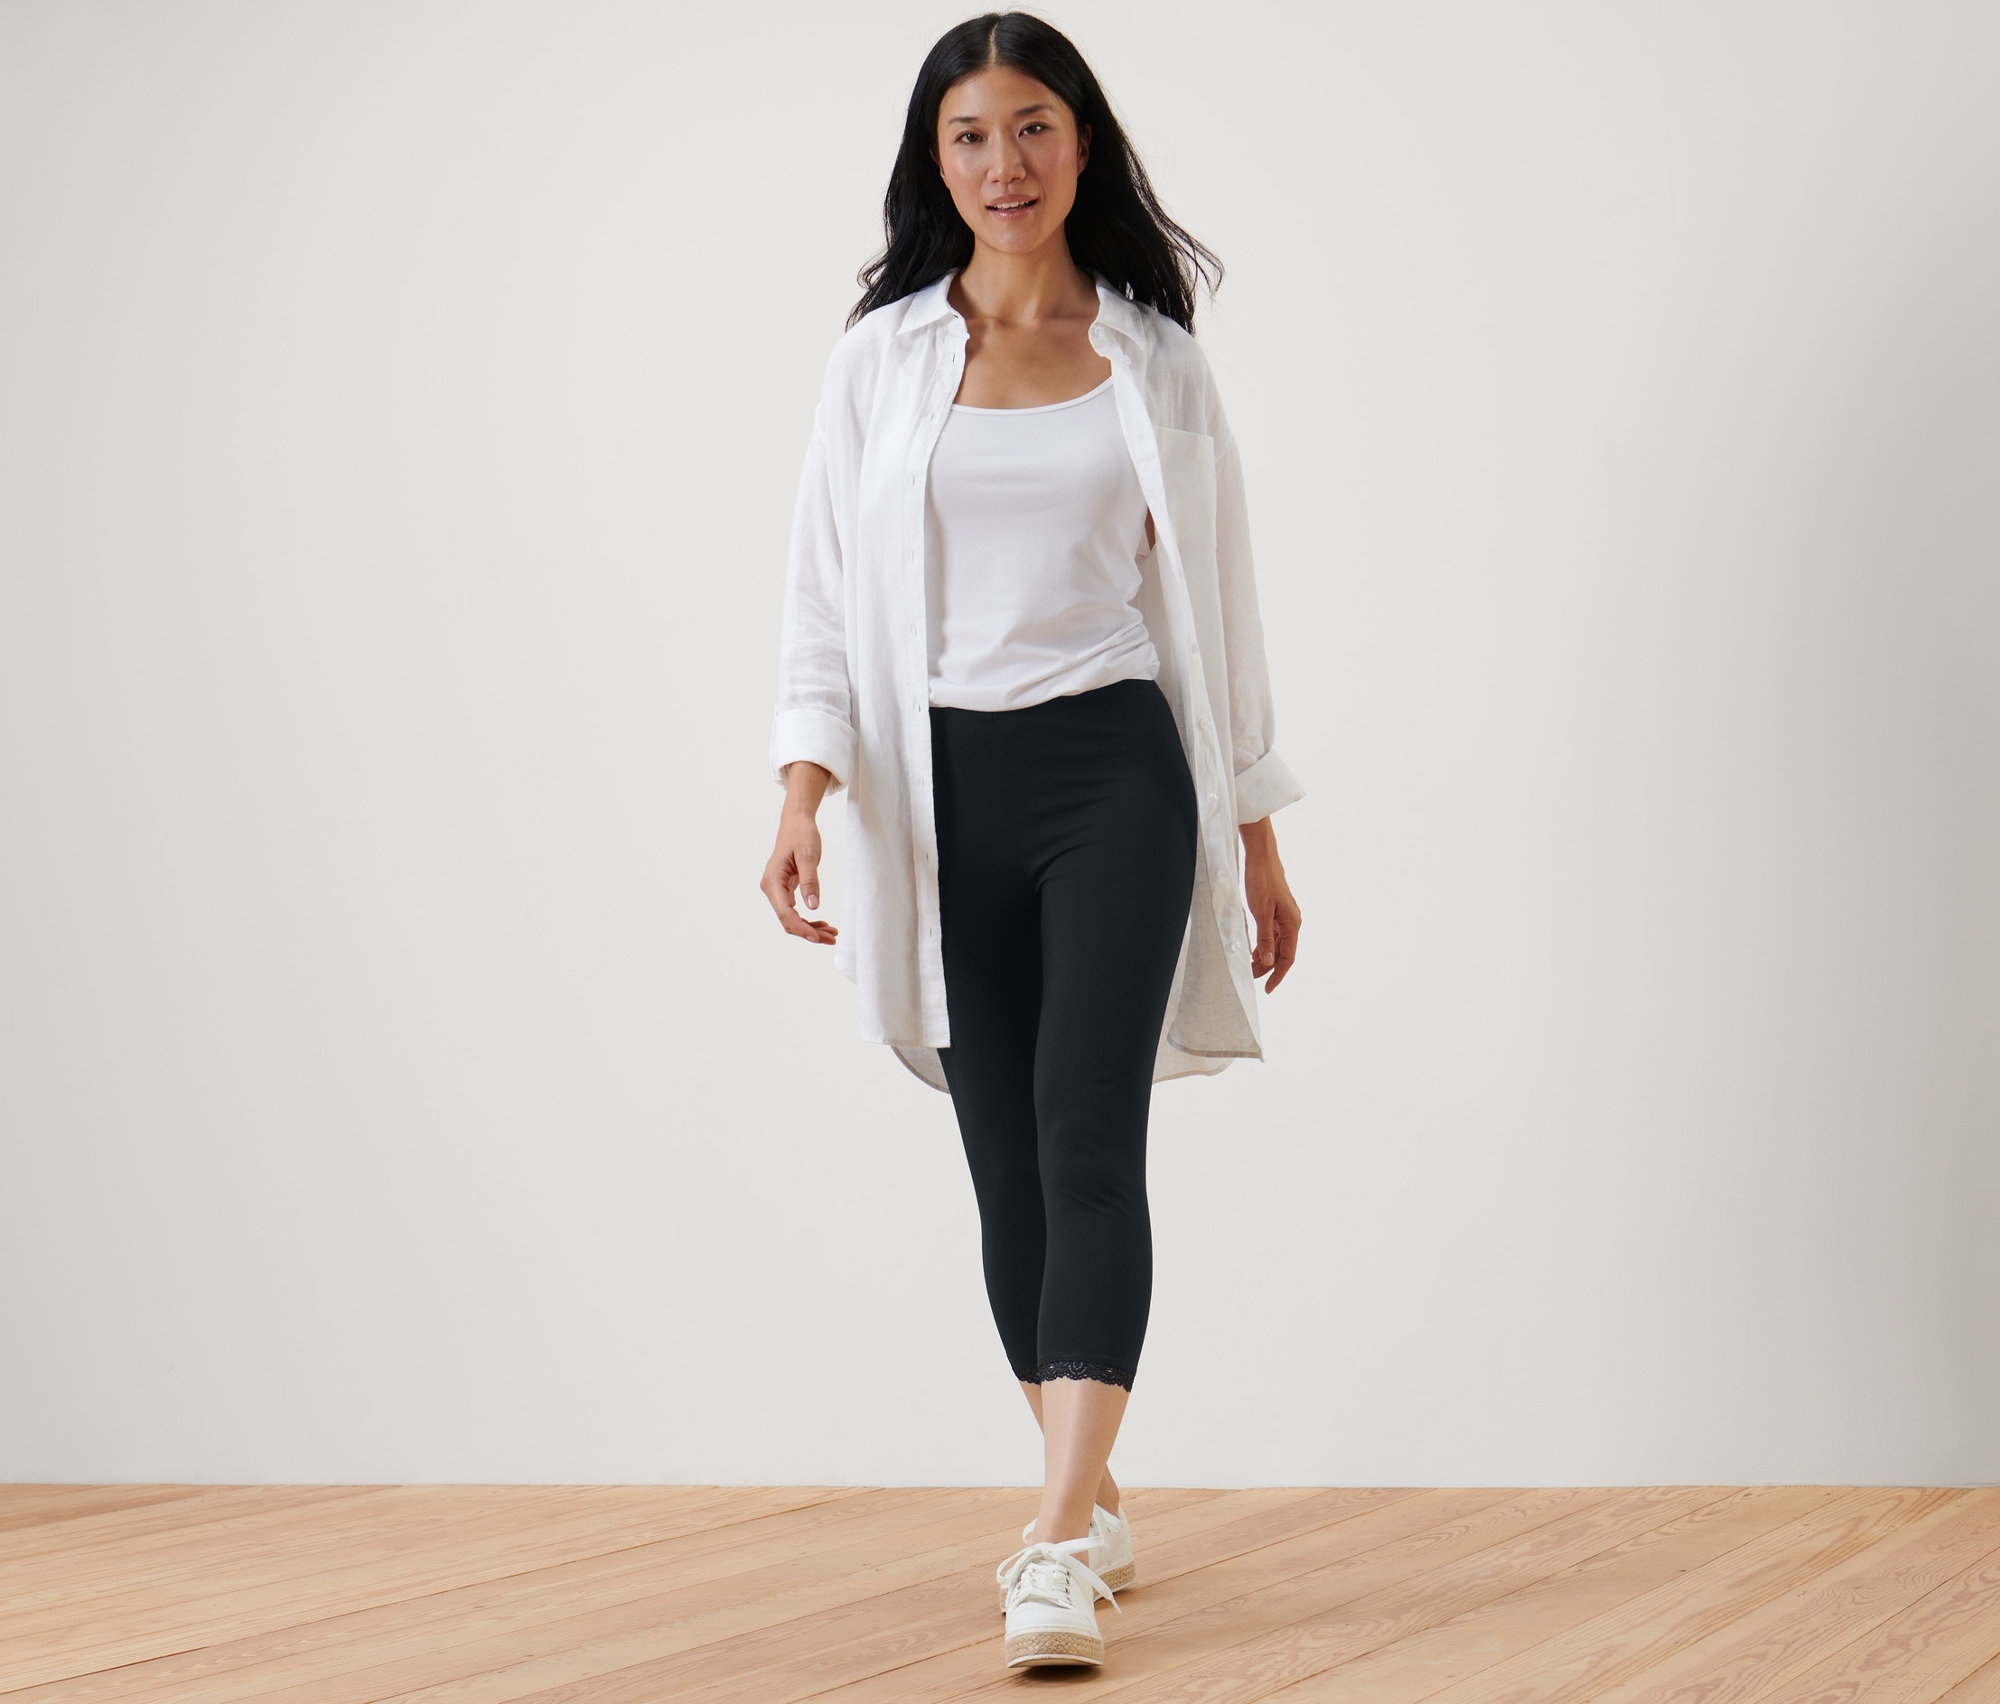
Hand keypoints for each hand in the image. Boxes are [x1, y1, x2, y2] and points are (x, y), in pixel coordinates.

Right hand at [761, 762, 838, 945]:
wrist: (796, 822)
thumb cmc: (801, 835)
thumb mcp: (808, 856)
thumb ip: (810, 881)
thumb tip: (813, 907)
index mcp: (773, 881)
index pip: (785, 913)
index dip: (802, 929)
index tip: (820, 937)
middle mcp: (770, 888)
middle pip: (787, 921)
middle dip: (809, 933)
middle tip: (833, 938)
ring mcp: (776, 891)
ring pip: (791, 919)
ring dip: (810, 928)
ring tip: (832, 933)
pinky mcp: (784, 890)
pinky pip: (794, 911)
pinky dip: (808, 920)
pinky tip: (823, 924)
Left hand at [1239, 816, 1300, 990]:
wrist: (1261, 856)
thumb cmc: (1262, 881)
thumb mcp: (1260, 912)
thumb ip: (1264, 938)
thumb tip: (1267, 961)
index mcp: (1292, 924)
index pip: (1287, 958)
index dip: (1277, 975)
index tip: (1268, 990)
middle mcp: (1291, 922)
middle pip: (1281, 953)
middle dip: (1267, 968)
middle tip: (1250, 978)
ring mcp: (1284, 916)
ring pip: (1275, 944)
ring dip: (1263, 957)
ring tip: (1248, 967)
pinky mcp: (1275, 911)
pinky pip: (1271, 934)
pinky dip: (1262, 945)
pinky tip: (1252, 951)